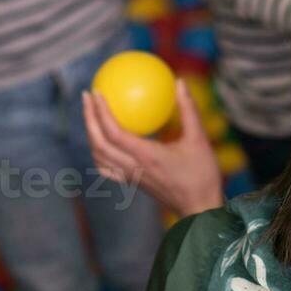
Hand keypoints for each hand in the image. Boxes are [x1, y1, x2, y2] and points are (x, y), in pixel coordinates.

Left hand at [83, 78, 223, 217]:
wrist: (200, 208)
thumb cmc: (202, 175)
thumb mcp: (199, 139)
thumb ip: (188, 109)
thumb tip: (180, 82)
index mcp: (146, 157)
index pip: (114, 132)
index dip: (101, 111)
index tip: (97, 92)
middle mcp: (133, 168)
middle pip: (99, 143)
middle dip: (89, 118)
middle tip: (87, 96)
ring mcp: (130, 177)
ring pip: (99, 156)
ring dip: (91, 133)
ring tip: (91, 113)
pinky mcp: (132, 182)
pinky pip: (106, 167)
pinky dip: (99, 151)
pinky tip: (103, 140)